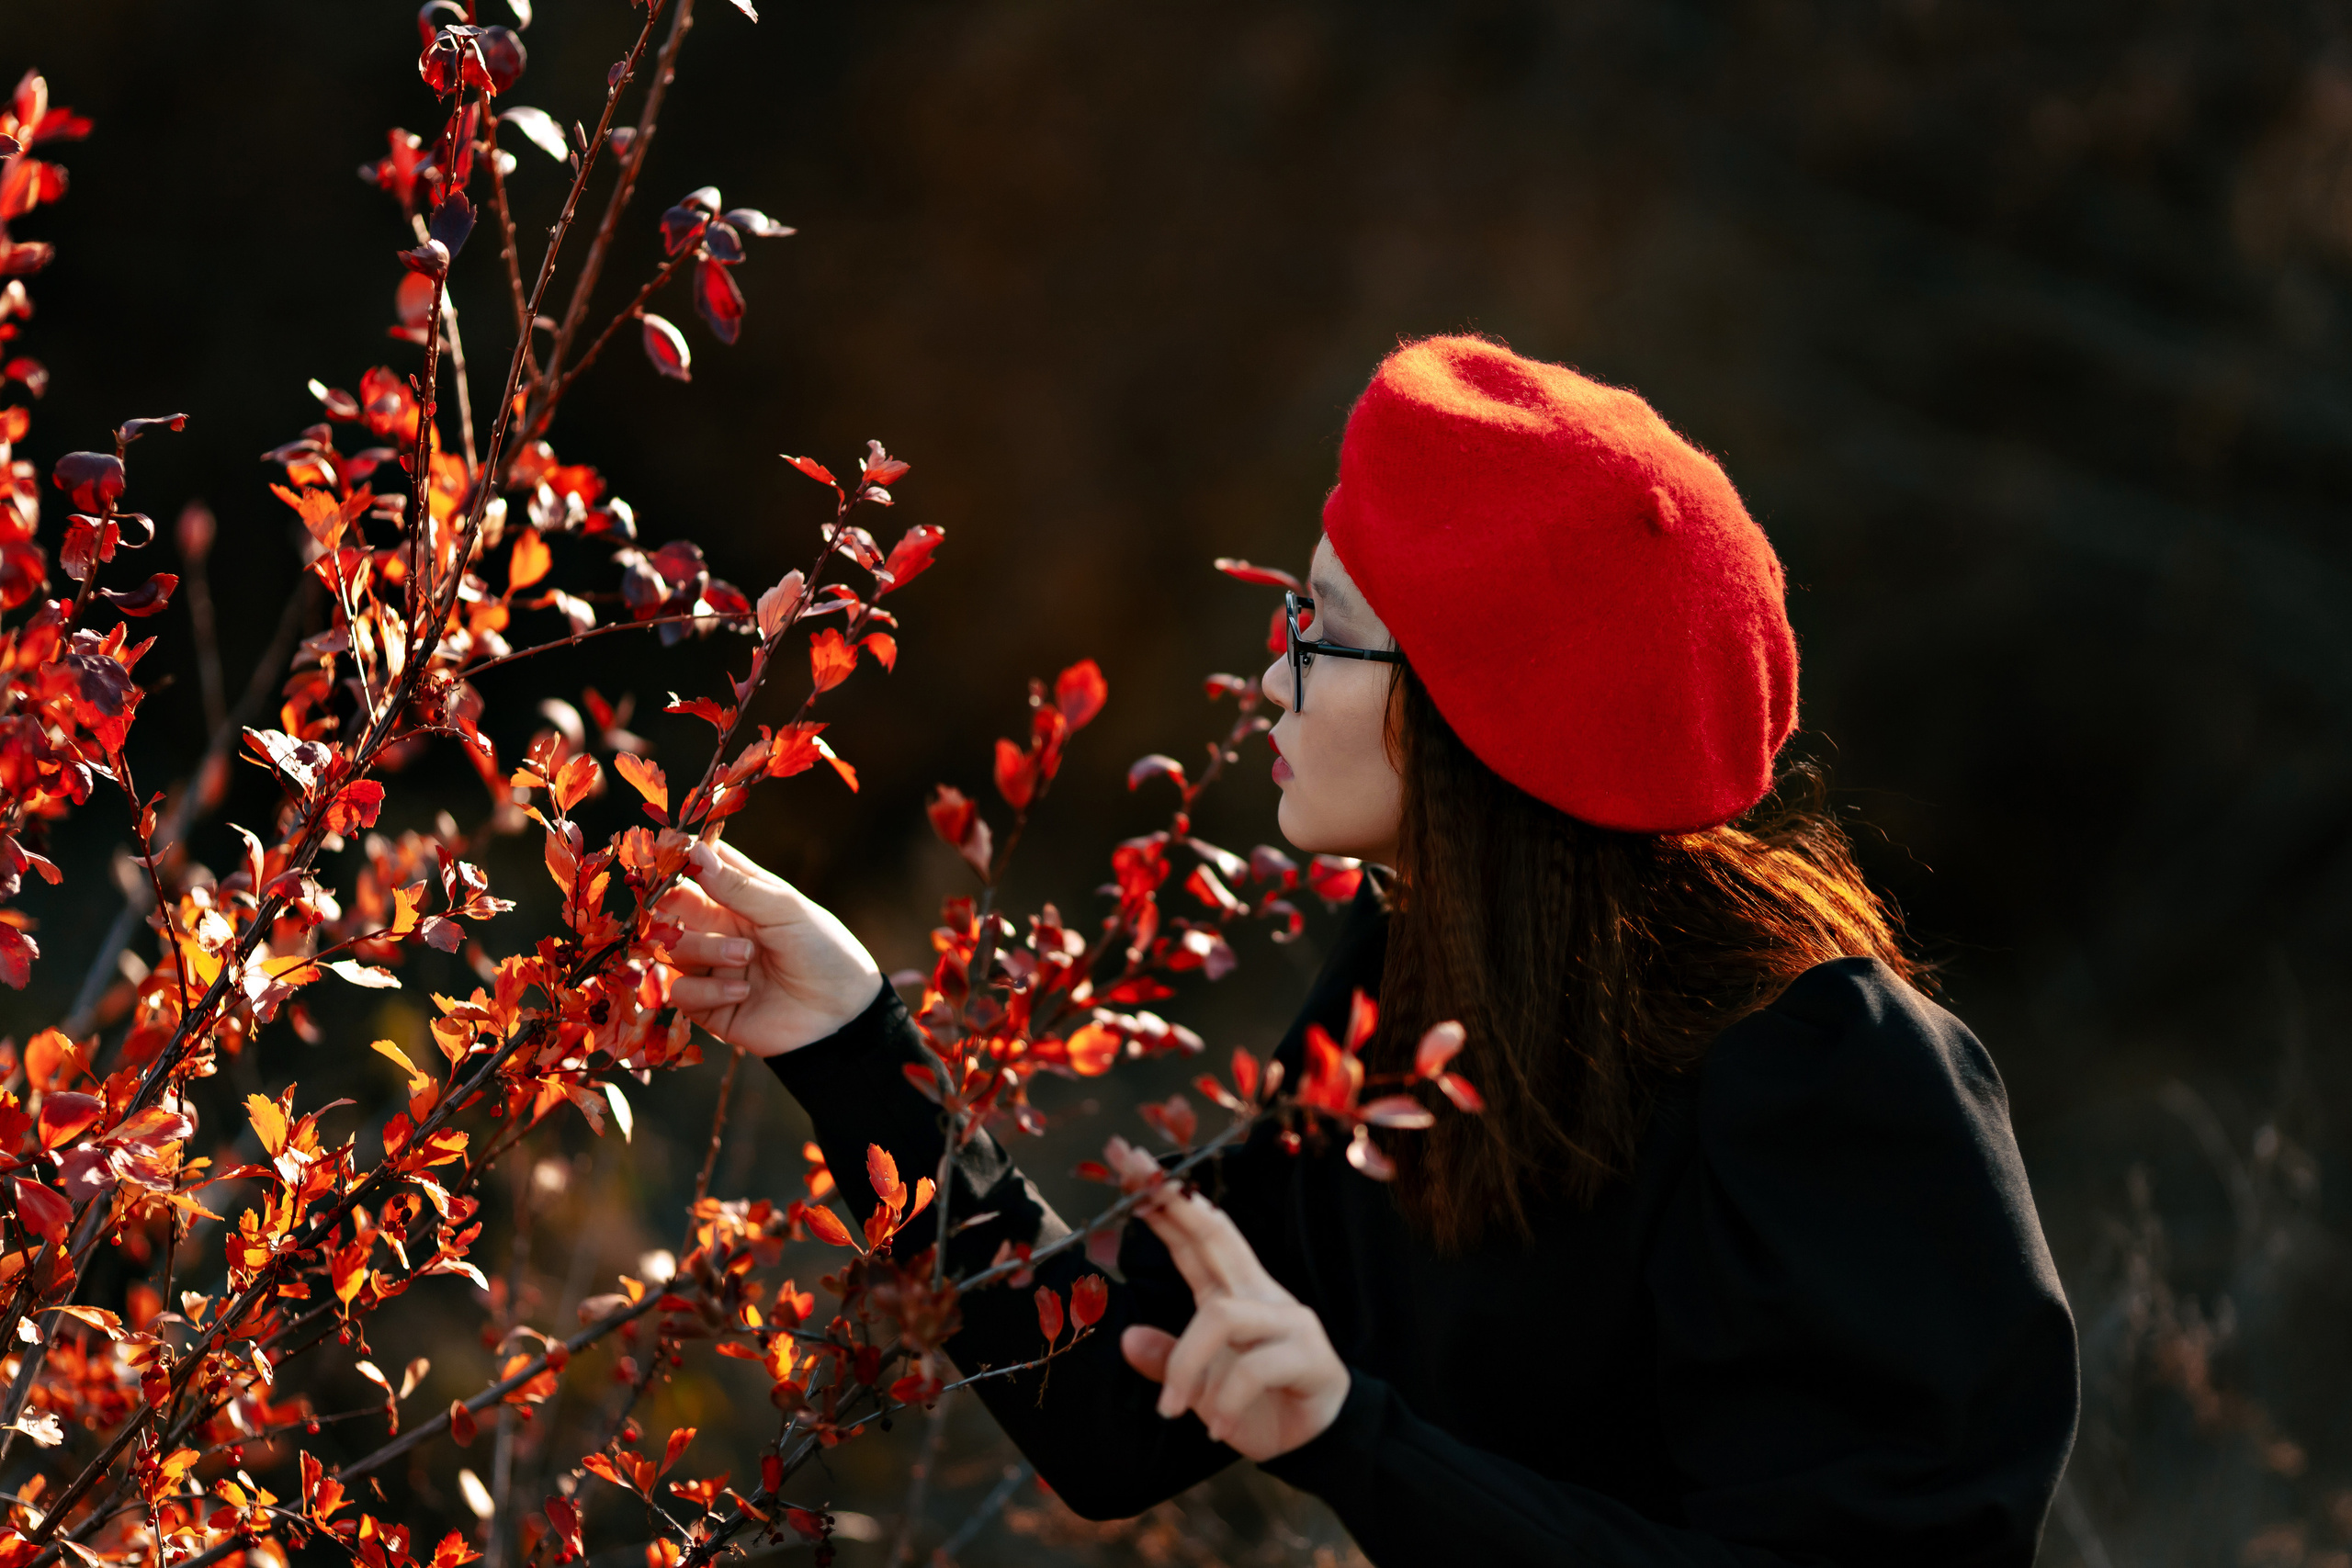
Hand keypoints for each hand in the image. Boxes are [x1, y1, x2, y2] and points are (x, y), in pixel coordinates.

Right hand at [656, 841, 884, 1057]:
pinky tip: (744, 992)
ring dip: (704, 949)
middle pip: (674, 907)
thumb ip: (739, 886)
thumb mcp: (786, 911)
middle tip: (682, 903)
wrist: (844, 1015)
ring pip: (672, 949)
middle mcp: (720, 929)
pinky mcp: (710, 1006)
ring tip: (746, 956)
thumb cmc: (824, 952)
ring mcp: (713, 967)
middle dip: (671, 904)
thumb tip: (695, 849)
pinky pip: (682, 992)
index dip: (680, 859)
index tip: (668, 854)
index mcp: (741, 899)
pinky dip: (707, 990)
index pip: (699, 868)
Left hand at [1108, 1136, 1348, 1460]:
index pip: (1194, 1237)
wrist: (1316, 1439)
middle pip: (1214, 1234)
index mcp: (1232, 1292)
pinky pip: (1254, 1369)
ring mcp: (1287, 1320)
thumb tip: (1127, 1338)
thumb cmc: (1257, 1403)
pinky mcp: (1308, 1355)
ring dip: (1186, 1366)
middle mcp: (1259, 1294)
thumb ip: (1168, 1359)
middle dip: (1171, 1199)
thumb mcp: (1200, 1385)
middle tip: (1132, 1167)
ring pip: (1221, 1317)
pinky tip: (1217, 1426)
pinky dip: (1226, 1401)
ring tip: (1170, 1408)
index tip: (1129, 1167)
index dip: (1163, 1202)